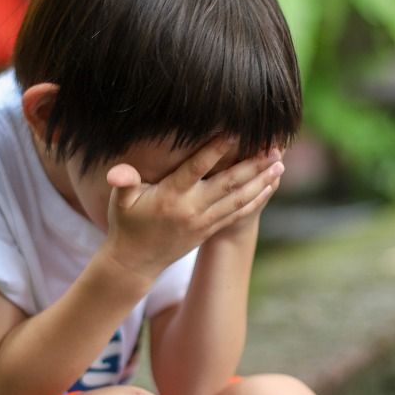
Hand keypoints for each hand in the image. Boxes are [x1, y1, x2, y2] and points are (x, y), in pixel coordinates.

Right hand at [100, 137, 284, 279]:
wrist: (136, 262)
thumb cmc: (127, 223)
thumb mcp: (121, 201)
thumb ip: (123, 182)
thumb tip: (116, 172)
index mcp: (171, 196)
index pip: (197, 169)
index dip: (216, 150)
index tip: (236, 132)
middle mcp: (192, 209)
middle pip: (228, 184)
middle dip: (253, 165)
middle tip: (273, 147)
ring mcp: (204, 222)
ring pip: (239, 199)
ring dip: (261, 181)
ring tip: (279, 164)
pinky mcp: (210, 230)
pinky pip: (238, 213)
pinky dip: (256, 200)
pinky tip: (270, 186)